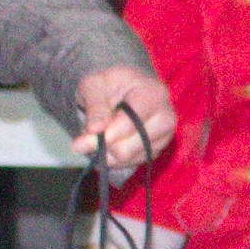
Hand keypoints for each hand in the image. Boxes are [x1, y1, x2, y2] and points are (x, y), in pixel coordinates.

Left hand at [68, 66, 172, 185]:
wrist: (123, 90)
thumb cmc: (109, 84)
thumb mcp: (95, 84)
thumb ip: (94, 105)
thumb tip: (95, 129)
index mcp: (154, 94)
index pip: (133, 121)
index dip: (109, 133)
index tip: (85, 135)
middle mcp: (165, 118)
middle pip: (129, 147)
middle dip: (102, 143)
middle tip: (84, 136)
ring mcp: (163, 138)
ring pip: (127, 159)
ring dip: (105, 151)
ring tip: (99, 133)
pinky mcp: (156, 151)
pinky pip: (128, 164)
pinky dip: (112, 157)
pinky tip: (109, 141)